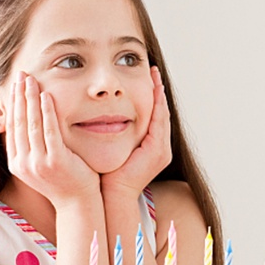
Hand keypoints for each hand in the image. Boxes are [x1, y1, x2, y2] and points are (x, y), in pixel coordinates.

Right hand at [6, 73, 99, 206]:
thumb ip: (33, 146)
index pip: (11, 127)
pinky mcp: (55, 161)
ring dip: (30, 99)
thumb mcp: (42, 164)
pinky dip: (47, 111)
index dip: (12, 104)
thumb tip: (29, 122)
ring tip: (31, 79)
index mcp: (17, 164)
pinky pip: (49, 130)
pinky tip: (46, 96)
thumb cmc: (65, 181)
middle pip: (18, 122)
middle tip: (20, 75)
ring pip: (31, 124)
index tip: (15, 86)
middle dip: (18, 96)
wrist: (79, 204)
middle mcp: (23, 164)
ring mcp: (38, 163)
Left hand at [100, 66, 171, 198]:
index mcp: (152, 147)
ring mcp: (162, 150)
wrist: (113, 194)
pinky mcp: (158, 150)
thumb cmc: (109, 174)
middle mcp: (161, 147)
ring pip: (162, 114)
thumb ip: (114, 133)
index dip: (152, 96)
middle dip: (158, 91)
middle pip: (161, 112)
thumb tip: (101, 116)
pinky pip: (159, 122)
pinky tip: (154, 90)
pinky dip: (157, 105)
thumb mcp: (114, 148)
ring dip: (159, 94)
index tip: (148, 78)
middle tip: (153, 71)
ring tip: (154, 76)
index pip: (154, 116)